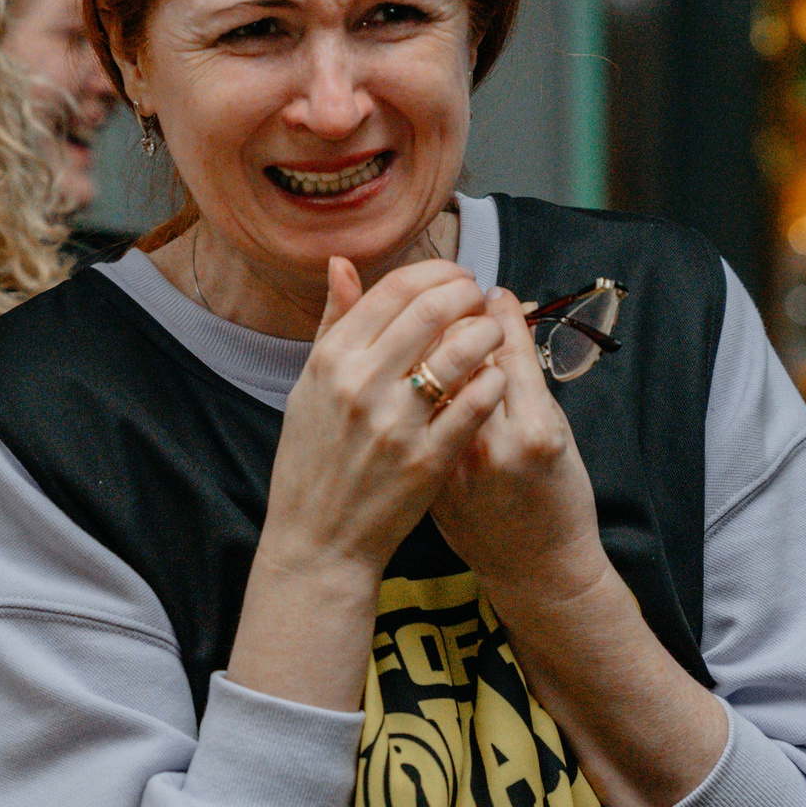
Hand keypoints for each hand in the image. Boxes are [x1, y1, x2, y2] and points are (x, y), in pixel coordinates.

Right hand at [220, 256, 510, 712]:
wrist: (318, 542)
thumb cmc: (313, 460)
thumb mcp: (309, 387)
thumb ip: (332, 324)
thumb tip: (341, 264)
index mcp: (331, 360)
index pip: (396, 289)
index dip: (438, 273)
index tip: (456, 279)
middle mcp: (360, 385)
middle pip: (433, 309)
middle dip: (468, 294)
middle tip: (480, 300)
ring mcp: (396, 424)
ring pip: (462, 351)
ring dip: (488, 333)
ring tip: (493, 336)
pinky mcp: (428, 460)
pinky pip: (476, 404)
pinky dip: (493, 382)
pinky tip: (496, 379)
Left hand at [431, 289, 607, 601]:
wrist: (535, 568)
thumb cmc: (557, 494)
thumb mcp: (556, 431)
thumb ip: (526, 376)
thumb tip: (500, 313)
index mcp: (536, 428)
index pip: (507, 347)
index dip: (497, 313)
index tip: (493, 294)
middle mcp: (493, 445)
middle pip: (460, 357)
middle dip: (456, 320)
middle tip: (458, 301)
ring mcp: (457, 464)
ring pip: (428, 384)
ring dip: (427, 349)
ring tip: (433, 330)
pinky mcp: (432, 477)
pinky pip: (414, 415)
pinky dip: (412, 388)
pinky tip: (413, 373)